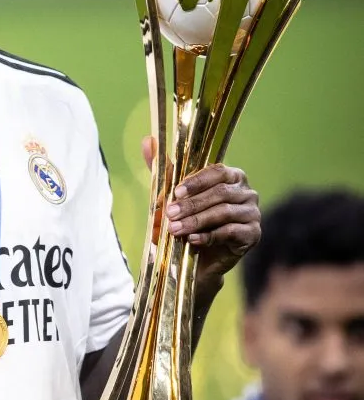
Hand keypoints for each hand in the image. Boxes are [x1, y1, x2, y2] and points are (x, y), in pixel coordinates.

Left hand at [166, 163, 260, 283]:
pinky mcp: (253, 235)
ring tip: (175, 229)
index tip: (176, 192)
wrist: (201, 259)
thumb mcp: (175, 196)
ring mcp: (252, 213)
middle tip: (170, 214)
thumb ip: (165, 170)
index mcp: (231, 176)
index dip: (197, 181)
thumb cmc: (191, 221)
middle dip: (192, 204)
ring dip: (196, 220)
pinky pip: (231, 232)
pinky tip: (192, 240)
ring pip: (224, 212)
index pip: (217, 171)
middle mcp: (247, 192)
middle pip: (220, 193)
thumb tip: (147, 141)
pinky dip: (209, 236)